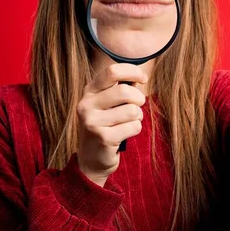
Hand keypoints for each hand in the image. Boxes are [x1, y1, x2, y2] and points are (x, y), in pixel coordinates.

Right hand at [77, 63, 147, 186]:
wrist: (91, 159)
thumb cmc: (106, 125)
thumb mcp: (106, 104)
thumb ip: (119, 88)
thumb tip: (140, 76)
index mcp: (89, 91)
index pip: (112, 71)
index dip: (133, 71)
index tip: (143, 78)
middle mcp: (86, 104)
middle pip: (125, 91)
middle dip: (139, 99)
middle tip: (137, 107)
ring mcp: (92, 122)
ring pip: (132, 110)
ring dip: (137, 117)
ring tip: (128, 123)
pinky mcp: (103, 138)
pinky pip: (133, 126)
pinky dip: (135, 129)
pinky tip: (124, 134)